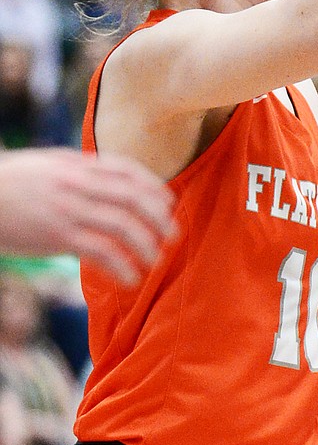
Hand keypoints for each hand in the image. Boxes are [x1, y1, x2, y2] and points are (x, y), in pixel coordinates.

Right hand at [0, 148, 175, 284]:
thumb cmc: (11, 184)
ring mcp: (68, 209)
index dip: (155, 187)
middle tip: (174, 235)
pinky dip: (121, 266)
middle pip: (133, 198)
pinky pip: (100, 251)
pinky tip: (130, 279)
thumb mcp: (48, 165)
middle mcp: (77, 184)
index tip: (169, 203)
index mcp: (77, 165)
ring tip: (155, 259)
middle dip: (160, 217)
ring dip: (146, 244)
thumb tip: (114, 179)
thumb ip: (80, 169)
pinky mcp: (57, 235)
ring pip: (123, 225)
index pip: (129, 171)